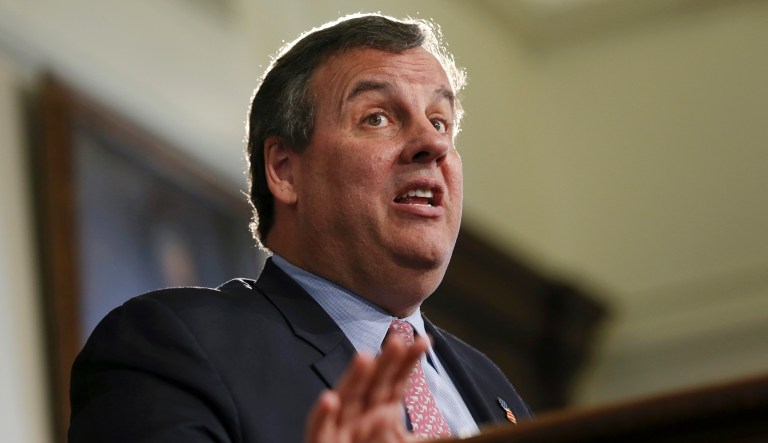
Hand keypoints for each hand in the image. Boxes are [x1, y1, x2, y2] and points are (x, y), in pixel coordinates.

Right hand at [304, 334, 428, 442]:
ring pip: (346, 401)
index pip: (395, 382)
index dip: (408, 362)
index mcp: (380, 413)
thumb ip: (405, 436)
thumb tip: (399, 417)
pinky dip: (322, 417)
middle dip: (385, 363)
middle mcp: (359, 416)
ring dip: (353, 380)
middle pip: (373, 385)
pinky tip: (329, 400)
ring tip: (364, 358)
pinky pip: (319, 431)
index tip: (423, 342)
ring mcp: (339, 430)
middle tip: (398, 340)